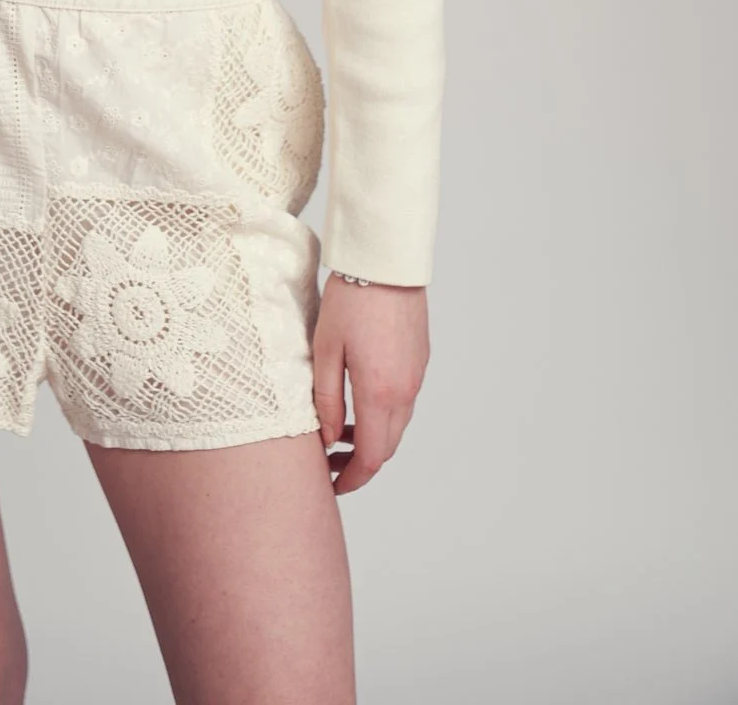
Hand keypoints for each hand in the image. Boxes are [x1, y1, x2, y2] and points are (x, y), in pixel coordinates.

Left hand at [311, 274, 429, 494]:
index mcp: (380, 392)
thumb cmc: (350, 299)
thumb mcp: (325, 349)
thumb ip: (327, 399)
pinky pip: (404, 401)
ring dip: (373, 438)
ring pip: (397, 425)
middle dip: (360, 463)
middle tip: (328, 462)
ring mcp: (417, 375)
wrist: (386, 260)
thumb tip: (329, 439)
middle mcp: (406, 390)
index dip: (352, 479)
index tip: (331, 486)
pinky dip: (384, 415)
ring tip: (339, 432)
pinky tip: (360, 401)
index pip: (371, 457)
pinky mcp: (420, 360)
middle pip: (388, 447)